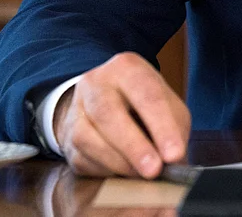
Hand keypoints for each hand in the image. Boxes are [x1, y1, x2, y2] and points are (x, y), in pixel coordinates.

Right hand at [53, 52, 190, 177]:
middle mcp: (96, 82)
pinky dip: (106, 170)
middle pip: (108, 113)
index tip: (173, 154)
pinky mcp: (67, 136)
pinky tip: (123, 171)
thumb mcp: (167, 105)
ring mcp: (77, 108)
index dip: (162, 126)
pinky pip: (82, 158)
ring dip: (119, 162)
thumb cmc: (143, 103)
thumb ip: (173, 129)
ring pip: (88, 138)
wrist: (104, 100)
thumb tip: (173, 159)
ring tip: (142, 174)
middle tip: (154, 170)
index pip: (147, 95)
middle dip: (133, 146)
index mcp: (127, 68)